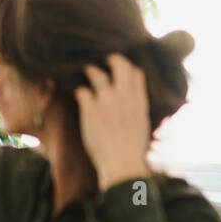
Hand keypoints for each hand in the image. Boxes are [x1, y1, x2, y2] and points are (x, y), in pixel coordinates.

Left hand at [75, 54, 150, 188]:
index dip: (128, 66)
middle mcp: (124, 96)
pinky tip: (78, 95)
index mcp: (139, 100)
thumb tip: (131, 101)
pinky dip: (79, 91)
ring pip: (96, 73)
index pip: (136, 72)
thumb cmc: (133, 149)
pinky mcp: (90, 110)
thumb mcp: (142, 123)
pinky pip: (81, 91)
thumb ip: (136, 107)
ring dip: (89, 70)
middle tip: (102, 60)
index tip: (120, 68)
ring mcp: (107, 101)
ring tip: (85, 71)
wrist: (123, 163)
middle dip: (110, 58)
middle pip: (119, 64)